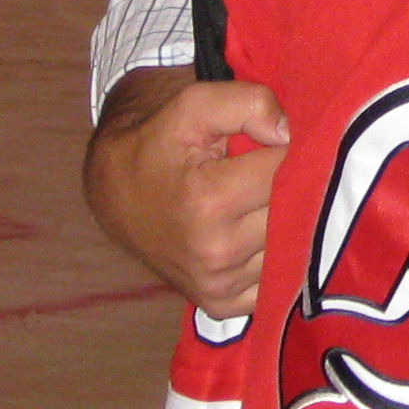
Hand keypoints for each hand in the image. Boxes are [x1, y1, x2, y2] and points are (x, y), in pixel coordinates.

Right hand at [83, 64, 287, 313]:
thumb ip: (249, 104)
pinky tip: (253, 230)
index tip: (279, 140)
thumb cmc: (157, 143)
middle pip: (293, 210)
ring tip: (257, 197)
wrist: (115, 191)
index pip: (286, 169)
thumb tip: (291, 133)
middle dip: (293, 184)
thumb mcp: (193, 104)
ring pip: (291, 244)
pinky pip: (275, 278)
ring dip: (286, 220)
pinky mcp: (221, 303)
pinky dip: (275, 255)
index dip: (291, 148)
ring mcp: (219, 284)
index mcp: (208, 201)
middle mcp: (215, 252)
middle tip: (270, 167)